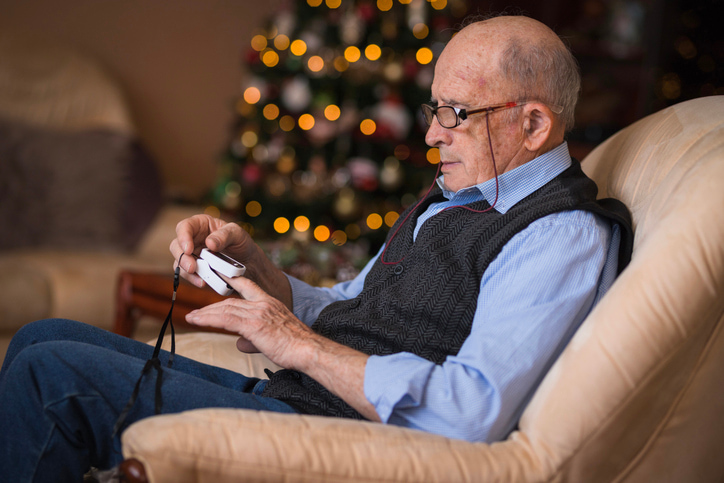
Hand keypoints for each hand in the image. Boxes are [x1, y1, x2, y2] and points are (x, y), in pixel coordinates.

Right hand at [169, 214, 291, 308]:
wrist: (249, 263)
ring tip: (201, 278)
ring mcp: (192, 255)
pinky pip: (188, 275)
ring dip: (187, 271)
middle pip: (176, 246)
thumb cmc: (242, 243)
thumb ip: (225, 236)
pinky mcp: (195, 270)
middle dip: (182, 257)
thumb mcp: (238, 234)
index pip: (185, 227)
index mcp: (201, 225)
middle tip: (192, 267)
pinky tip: (203, 282)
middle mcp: (193, 239)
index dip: (183, 237)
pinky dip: (194, 279)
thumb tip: (209, 243)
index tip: (189, 249)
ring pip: (179, 262)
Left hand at [185, 276, 314, 368]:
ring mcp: (258, 313)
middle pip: (230, 301)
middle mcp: (263, 304)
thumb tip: (239, 343)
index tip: (221, 276)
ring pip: (225, 309)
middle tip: (197, 311)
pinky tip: (197, 320)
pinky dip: (208, 319)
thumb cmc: (296, 346)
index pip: (248, 286)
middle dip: (211, 306)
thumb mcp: (273, 338)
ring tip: (192, 317)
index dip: (232, 280)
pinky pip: (224, 319)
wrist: (308, 349)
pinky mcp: (253, 325)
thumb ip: (254, 339)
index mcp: (270, 303)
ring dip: (205, 313)